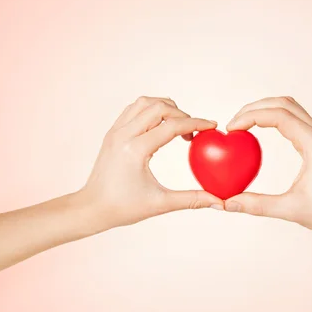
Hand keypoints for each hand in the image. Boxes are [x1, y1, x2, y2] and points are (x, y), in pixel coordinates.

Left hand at [80, 96, 222, 228]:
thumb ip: (192, 200)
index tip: (212, 126)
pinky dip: (151, 111)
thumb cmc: (123, 208)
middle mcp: (123, 135)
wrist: (92, 208)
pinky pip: (133, 110)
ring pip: (144, 103)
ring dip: (165, 108)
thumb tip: (219, 201)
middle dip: (182, 114)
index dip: (196, 124)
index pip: (171, 126)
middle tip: (194, 132)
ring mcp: (115, 131)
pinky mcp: (112, 133)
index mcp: (135, 150)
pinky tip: (160, 127)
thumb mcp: (160, 204)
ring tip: (178, 126)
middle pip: (159, 107)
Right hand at [224, 96, 311, 234]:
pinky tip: (260, 131)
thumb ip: (258, 205)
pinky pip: (294, 118)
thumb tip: (228, 203)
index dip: (250, 117)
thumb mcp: (292, 210)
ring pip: (289, 107)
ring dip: (264, 109)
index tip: (232, 129)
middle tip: (233, 124)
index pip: (278, 115)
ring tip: (243, 124)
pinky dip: (274, 118)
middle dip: (254, 108)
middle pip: (283, 104)